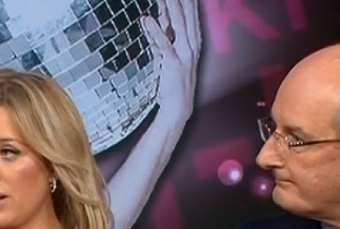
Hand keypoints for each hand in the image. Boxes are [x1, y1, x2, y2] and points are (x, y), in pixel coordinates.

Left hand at [142, 0, 201, 122]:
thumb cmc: (173, 81)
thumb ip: (161, 34)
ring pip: (179, 24)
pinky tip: (147, 19)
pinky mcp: (173, 64)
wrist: (178, 107)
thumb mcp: (166, 53)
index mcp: (192, 40)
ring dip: (171, 6)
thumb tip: (151, 17)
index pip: (190, 11)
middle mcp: (191, 44)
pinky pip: (163, 45)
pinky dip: (155, 31)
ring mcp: (184, 54)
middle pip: (187, 13)